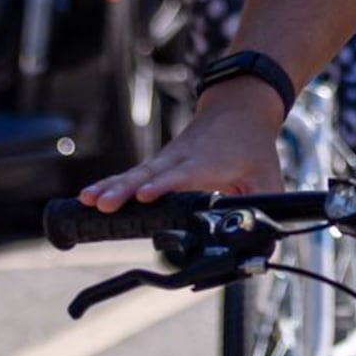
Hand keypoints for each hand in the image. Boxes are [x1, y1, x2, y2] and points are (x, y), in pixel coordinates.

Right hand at [83, 86, 286, 209]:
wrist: (238, 107)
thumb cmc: (252, 144)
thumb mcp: (268, 177)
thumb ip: (267, 208)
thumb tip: (266, 247)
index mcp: (206, 162)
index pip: (181, 176)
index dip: (163, 186)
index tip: (144, 196)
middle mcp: (180, 160)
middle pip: (148, 175)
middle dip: (124, 190)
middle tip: (103, 204)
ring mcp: (165, 161)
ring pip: (134, 174)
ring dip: (110, 188)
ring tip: (88, 201)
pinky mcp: (158, 164)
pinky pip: (131, 175)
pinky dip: (110, 185)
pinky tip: (89, 197)